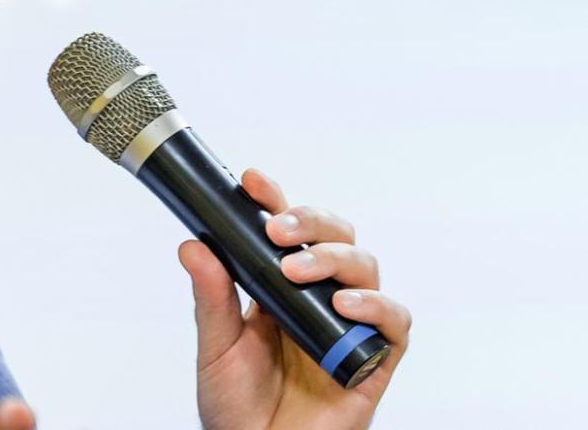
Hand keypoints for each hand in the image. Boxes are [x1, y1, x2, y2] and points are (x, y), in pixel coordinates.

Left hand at [178, 169, 410, 429]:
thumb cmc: (237, 408)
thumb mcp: (216, 348)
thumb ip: (211, 299)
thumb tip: (192, 245)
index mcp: (280, 287)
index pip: (286, 231)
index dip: (275, 200)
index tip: (252, 181)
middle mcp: (320, 297)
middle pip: (335, 235)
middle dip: (311, 221)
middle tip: (278, 230)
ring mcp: (350, 325)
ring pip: (365, 266)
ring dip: (334, 258)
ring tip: (298, 272)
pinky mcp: (376, 359)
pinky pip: (395, 321)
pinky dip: (377, 306)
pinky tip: (344, 304)